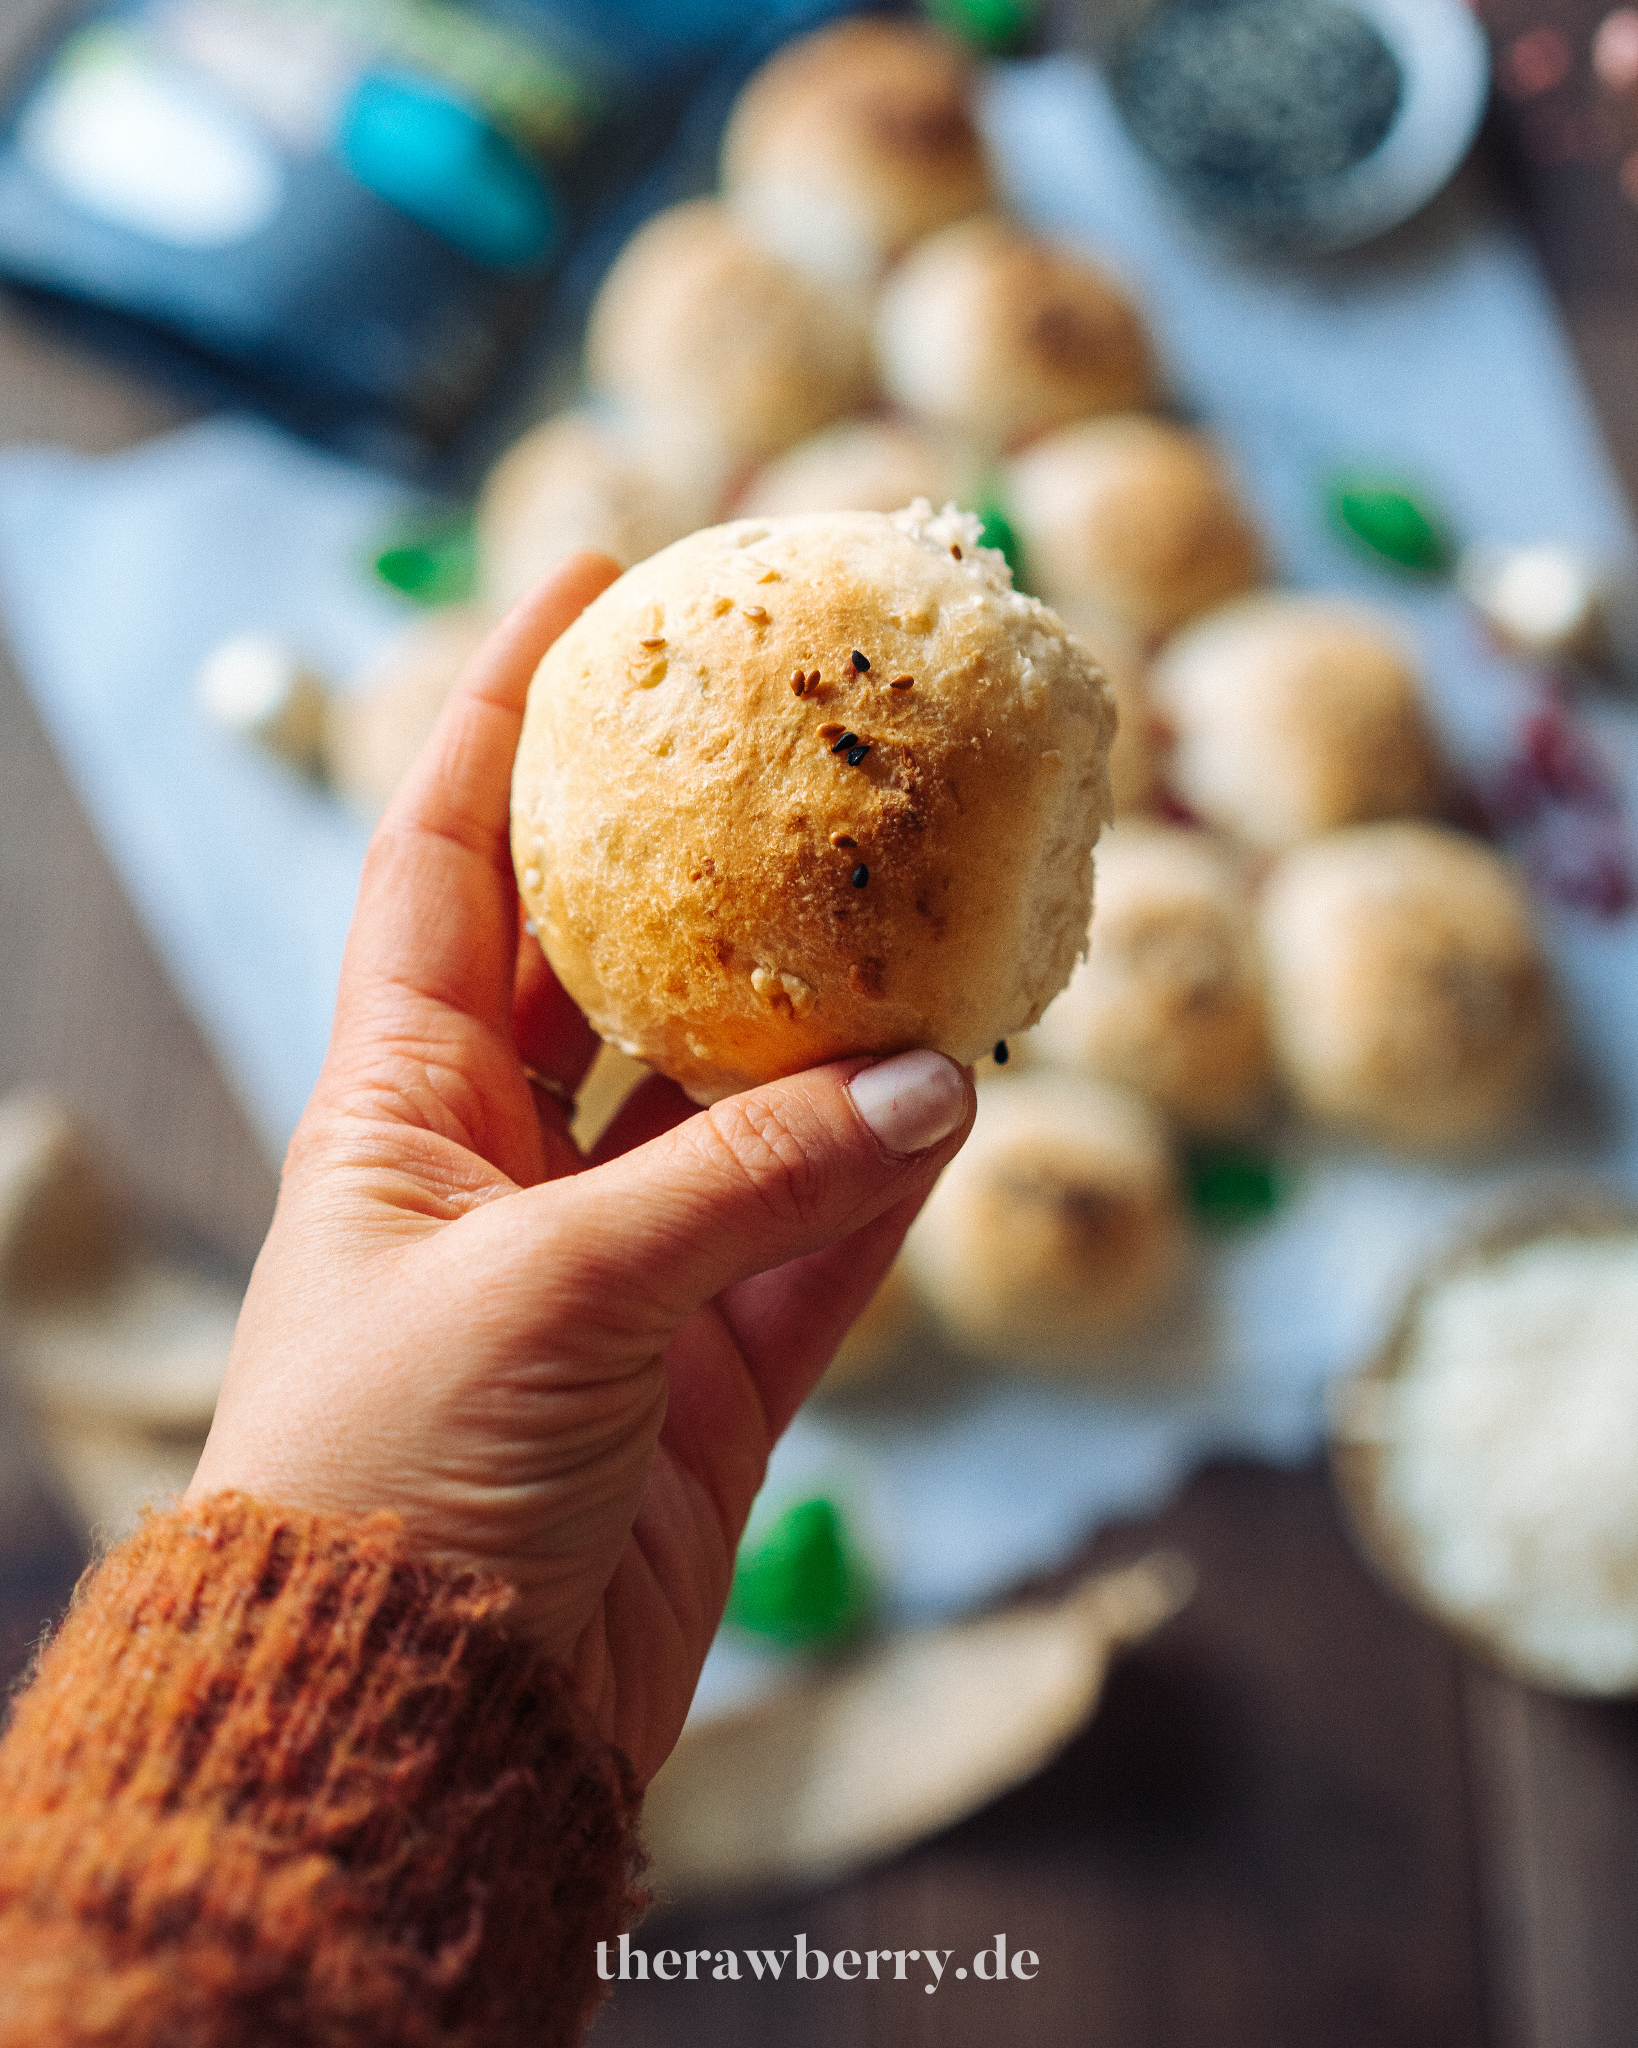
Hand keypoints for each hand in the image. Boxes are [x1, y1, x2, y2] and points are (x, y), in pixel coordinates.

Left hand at [189, 554, 972, 1783]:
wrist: (417, 1729)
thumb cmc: (397, 1481)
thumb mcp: (555, 1294)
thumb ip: (750, 1181)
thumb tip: (934, 1078)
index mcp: (398, 1102)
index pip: (446, 854)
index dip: (507, 712)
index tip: (592, 584)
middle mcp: (507, 1161)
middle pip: (615, 953)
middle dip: (705, 846)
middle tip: (810, 732)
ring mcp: (620, 1263)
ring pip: (747, 1097)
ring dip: (838, 1016)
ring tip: (933, 897)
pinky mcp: (710, 1372)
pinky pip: (822, 1239)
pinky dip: (893, 1173)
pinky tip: (970, 1082)